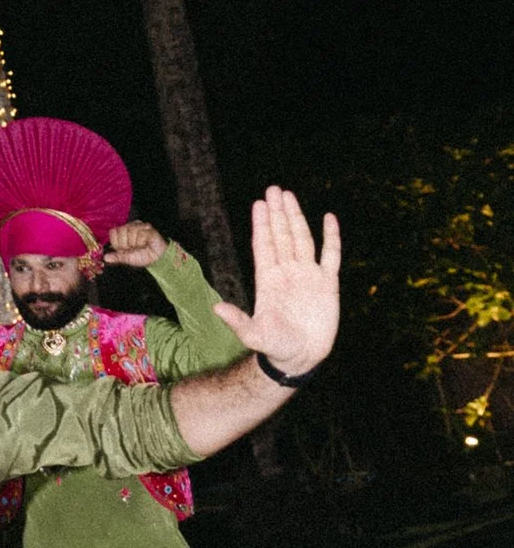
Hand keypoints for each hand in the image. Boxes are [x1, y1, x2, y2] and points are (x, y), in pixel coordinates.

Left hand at [107, 220, 166, 266]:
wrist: (156, 259)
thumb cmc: (141, 256)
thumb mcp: (126, 258)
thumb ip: (116, 257)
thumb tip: (105, 258)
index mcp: (124, 231)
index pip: (113, 231)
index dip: (117, 243)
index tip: (123, 249)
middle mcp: (132, 226)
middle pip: (121, 231)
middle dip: (126, 244)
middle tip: (133, 248)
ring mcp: (141, 226)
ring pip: (131, 231)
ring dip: (135, 243)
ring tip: (140, 246)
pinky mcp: (149, 229)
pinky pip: (141, 234)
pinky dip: (142, 242)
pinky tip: (146, 244)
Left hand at [213, 189, 341, 372]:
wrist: (300, 357)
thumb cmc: (274, 347)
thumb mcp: (254, 335)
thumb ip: (238, 321)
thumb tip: (216, 309)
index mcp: (268, 280)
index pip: (264, 245)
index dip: (262, 225)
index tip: (259, 204)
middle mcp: (287, 272)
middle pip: (281, 236)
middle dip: (277, 213)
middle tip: (273, 189)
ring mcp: (308, 276)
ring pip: (302, 239)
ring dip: (297, 218)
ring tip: (290, 196)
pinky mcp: (328, 284)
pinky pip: (331, 255)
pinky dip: (331, 237)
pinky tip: (328, 218)